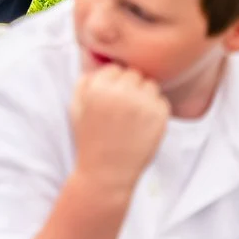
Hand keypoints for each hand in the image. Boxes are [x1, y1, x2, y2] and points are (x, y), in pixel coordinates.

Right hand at [69, 60, 170, 193]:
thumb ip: (84, 83)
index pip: (115, 69)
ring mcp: (143, 103)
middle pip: (134, 75)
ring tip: (132, 121)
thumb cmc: (90, 141)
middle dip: (130, 90)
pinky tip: (142, 128)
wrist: (106, 174)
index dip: (113, 86)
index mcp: (98, 88)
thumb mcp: (76, 109)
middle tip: (122, 113)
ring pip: (150, 86)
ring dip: (144, 98)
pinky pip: (162, 101)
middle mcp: (121, 93)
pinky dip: (155, 112)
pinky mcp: (160, 115)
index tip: (110, 103)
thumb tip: (99, 63)